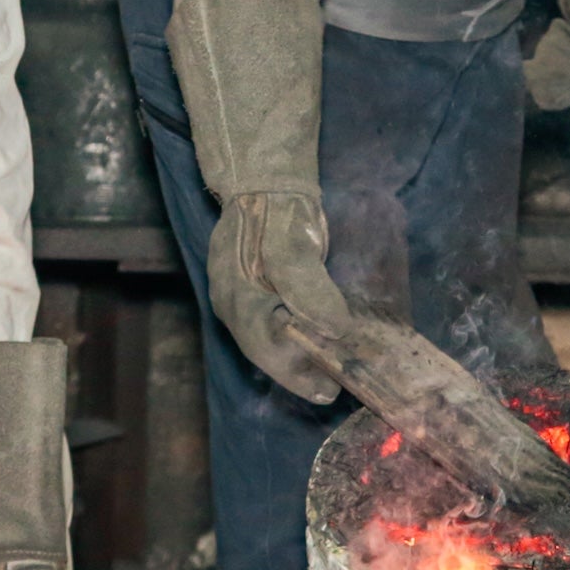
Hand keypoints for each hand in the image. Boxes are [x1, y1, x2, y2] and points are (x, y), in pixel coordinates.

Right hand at [207, 191, 353, 402]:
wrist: (264, 179)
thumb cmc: (277, 209)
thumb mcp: (293, 244)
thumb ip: (310, 288)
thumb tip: (335, 330)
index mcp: (236, 297)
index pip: (266, 349)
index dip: (297, 374)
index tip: (329, 390)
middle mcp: (233, 304)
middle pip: (266, 350)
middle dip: (299, 370)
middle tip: (335, 384)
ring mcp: (241, 297)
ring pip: (269, 339)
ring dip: (299, 355)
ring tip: (332, 368)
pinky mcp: (253, 289)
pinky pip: (273, 323)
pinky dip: (297, 336)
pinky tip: (320, 338)